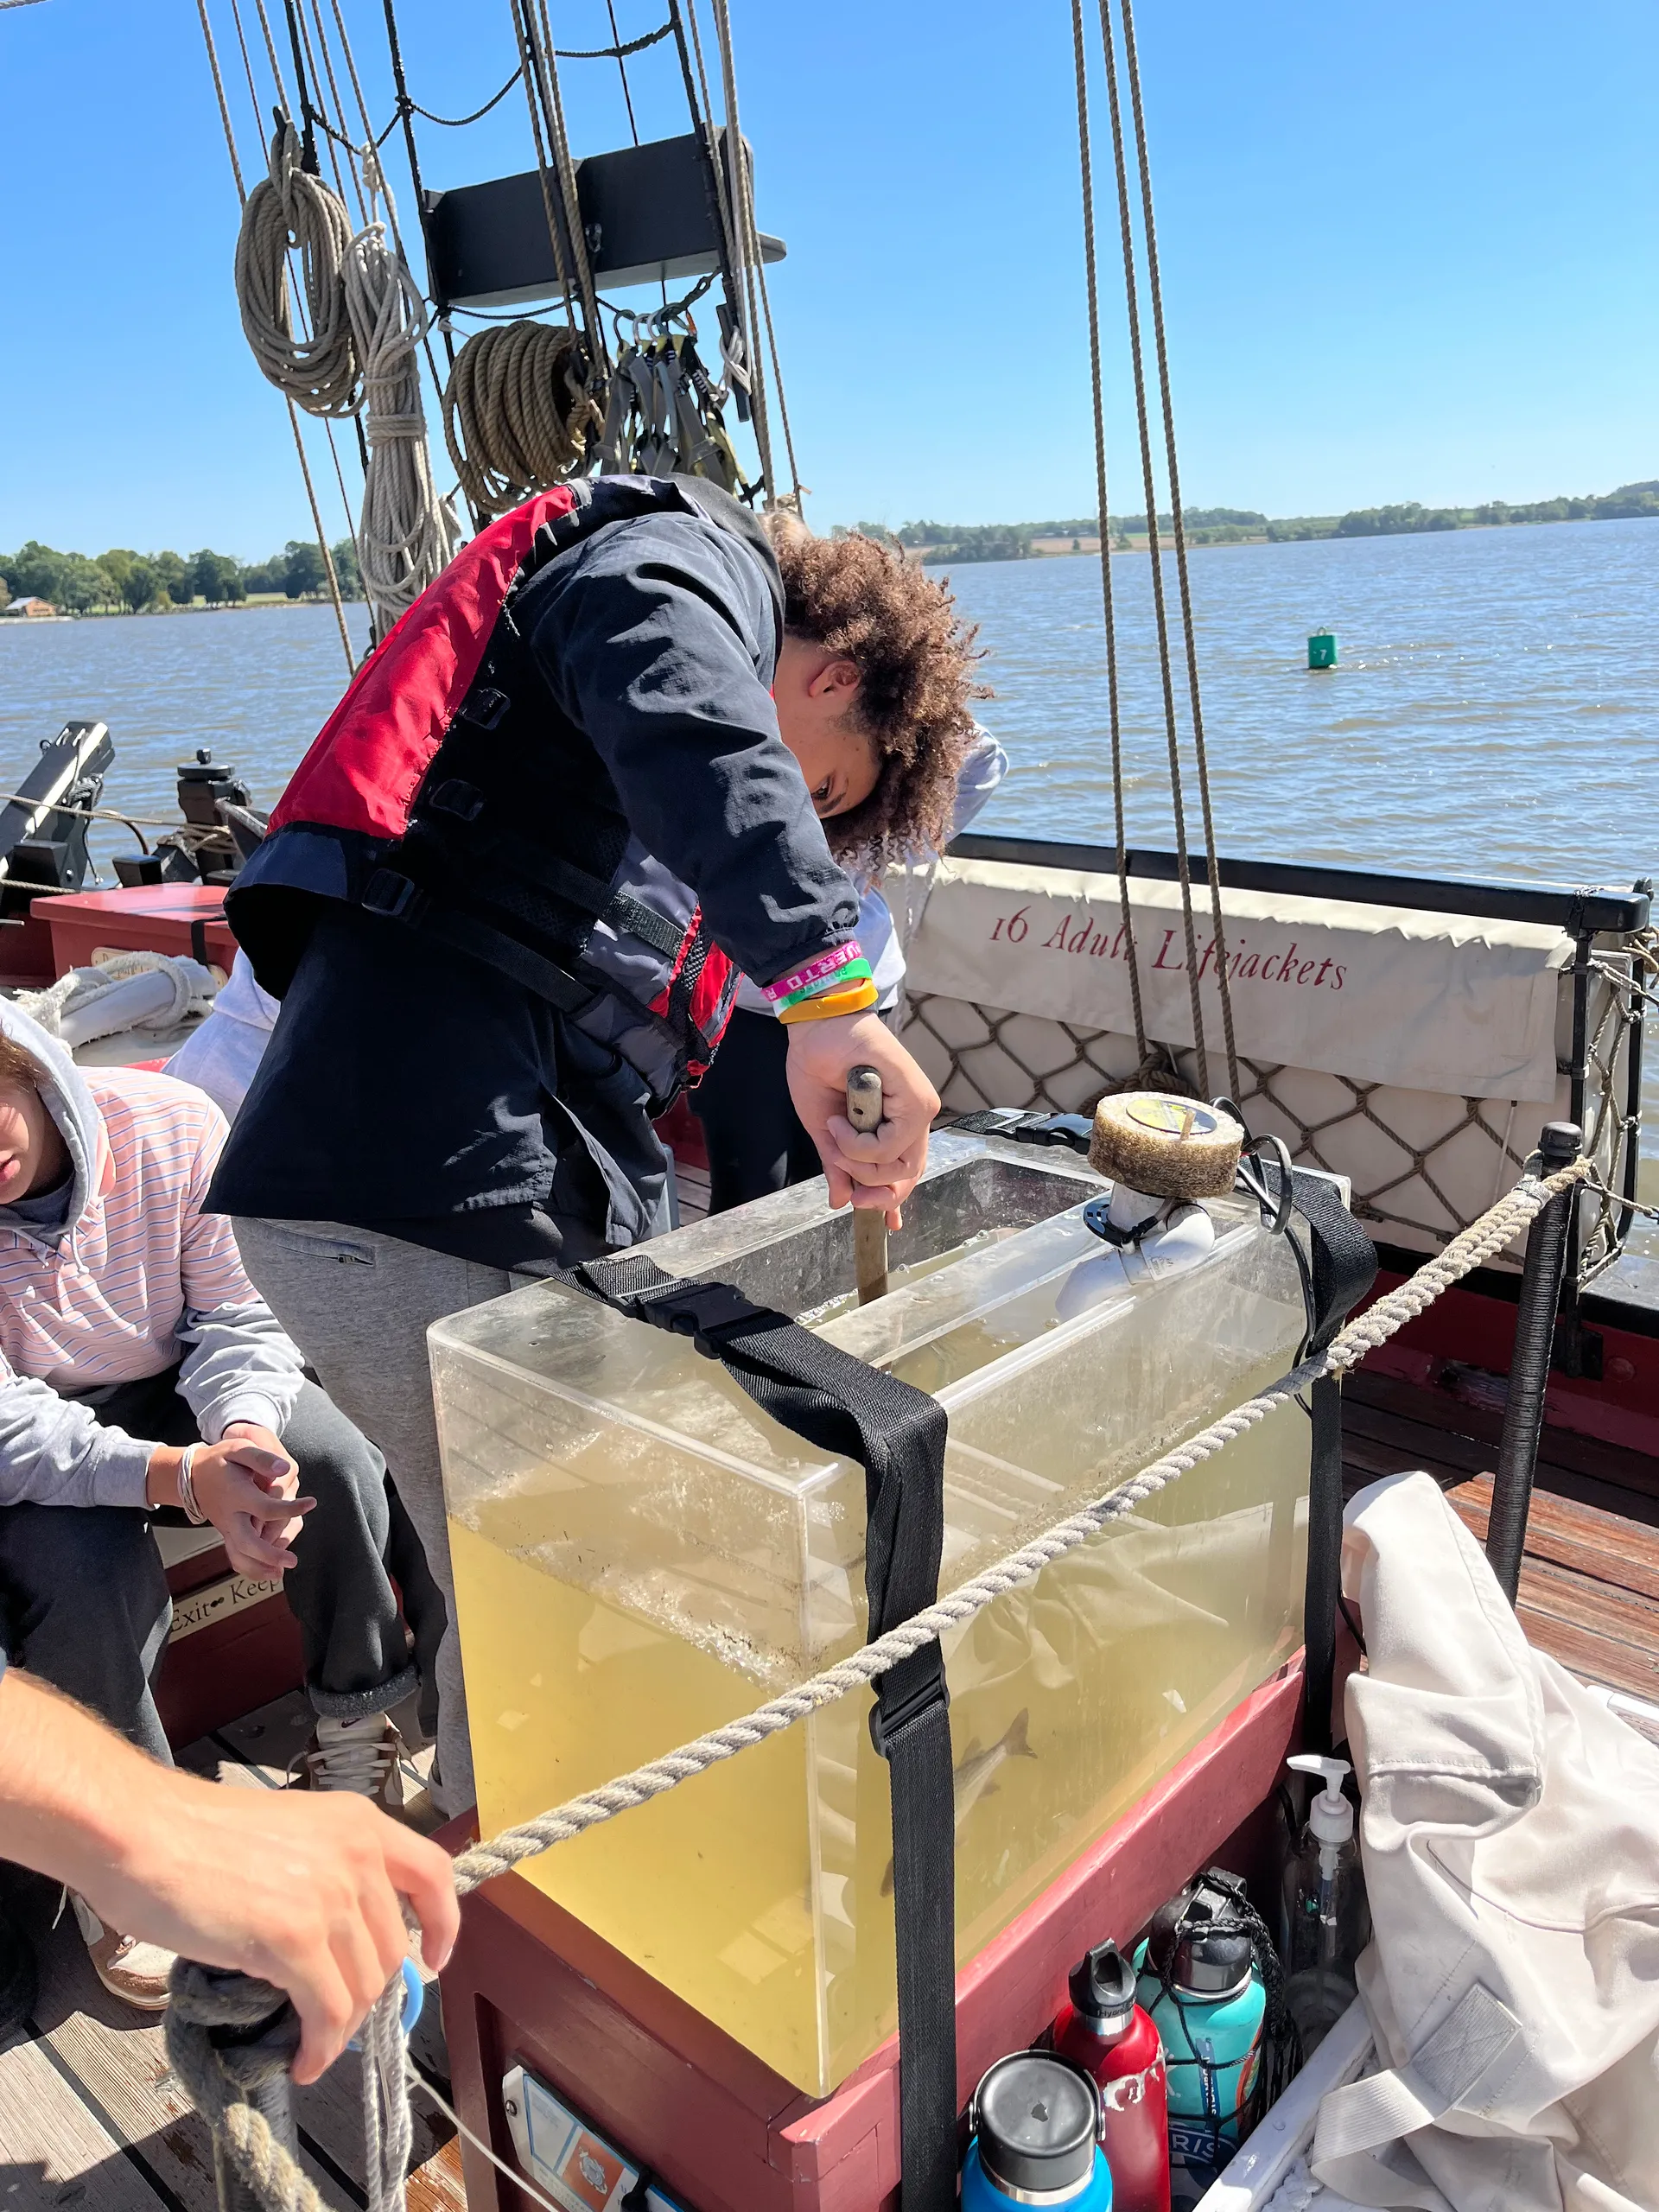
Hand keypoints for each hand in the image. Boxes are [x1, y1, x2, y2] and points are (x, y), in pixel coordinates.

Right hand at [0, 1671, 458, 2085]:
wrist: (142, 1833)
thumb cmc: (194, 1834)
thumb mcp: (288, 1833)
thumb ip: (324, 1871)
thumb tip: (338, 1936)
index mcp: (358, 1823)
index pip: (433, 1873)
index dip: (443, 1924)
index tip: (434, 1962)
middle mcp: (357, 1855)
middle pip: (392, 1948)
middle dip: (370, 1994)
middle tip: (337, 2018)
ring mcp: (329, 1897)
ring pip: (363, 1987)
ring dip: (341, 2029)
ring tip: (312, 2045)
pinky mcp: (294, 1939)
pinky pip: (328, 2012)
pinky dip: (320, 2047)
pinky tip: (301, 2060)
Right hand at [148, 1433, 313, 1578]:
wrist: (193, 1475)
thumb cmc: (220, 1460)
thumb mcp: (239, 1449)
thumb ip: (262, 1458)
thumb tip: (285, 1469)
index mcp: (237, 1494)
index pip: (265, 1507)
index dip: (290, 1508)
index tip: (311, 1503)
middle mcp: (231, 1516)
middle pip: (247, 1542)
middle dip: (269, 1555)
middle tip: (292, 1561)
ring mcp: (227, 1528)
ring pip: (240, 1556)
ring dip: (260, 1568)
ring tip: (280, 1573)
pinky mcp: (228, 1534)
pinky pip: (236, 1556)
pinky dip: (250, 1568)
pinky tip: (269, 1572)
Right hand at [785, 1010, 939, 1229]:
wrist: (816, 1030)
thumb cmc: (819, 1068)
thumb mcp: (825, 1131)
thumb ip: (838, 1166)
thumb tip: (839, 1202)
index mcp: (895, 1125)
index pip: (905, 1172)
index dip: (891, 1199)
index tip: (871, 1212)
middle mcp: (913, 1118)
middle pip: (907, 1175)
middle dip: (874, 1190)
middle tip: (846, 1181)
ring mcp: (918, 1108)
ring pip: (901, 1164)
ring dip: (859, 1160)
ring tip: (835, 1132)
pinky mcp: (917, 1098)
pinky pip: (893, 1143)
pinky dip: (860, 1142)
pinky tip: (841, 1120)